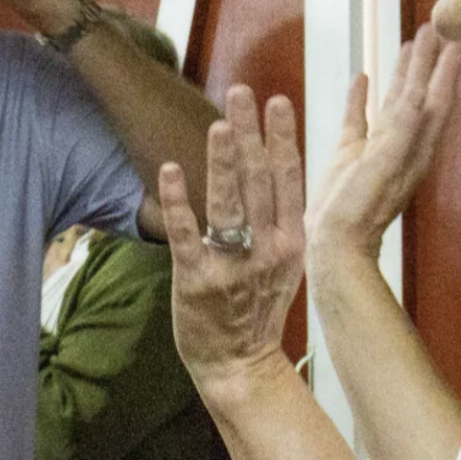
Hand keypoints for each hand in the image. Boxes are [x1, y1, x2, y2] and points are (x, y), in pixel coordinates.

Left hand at [160, 86, 305, 395]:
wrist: (240, 366)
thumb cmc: (257, 309)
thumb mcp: (283, 263)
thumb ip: (278, 219)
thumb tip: (272, 168)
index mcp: (291, 242)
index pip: (289, 181)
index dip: (283, 139)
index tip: (278, 101)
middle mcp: (267, 250)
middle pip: (260, 182)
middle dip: (251, 135)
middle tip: (242, 93)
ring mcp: (234, 265)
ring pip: (230, 205)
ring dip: (224, 163)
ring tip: (220, 125)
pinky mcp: (197, 281)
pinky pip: (188, 235)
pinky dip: (179, 202)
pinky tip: (170, 170)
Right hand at [304, 26, 460, 271]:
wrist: (335, 246)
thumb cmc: (360, 212)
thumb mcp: (382, 169)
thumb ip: (400, 133)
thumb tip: (415, 96)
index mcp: (416, 146)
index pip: (436, 98)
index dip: (446, 69)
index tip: (457, 39)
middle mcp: (402, 144)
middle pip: (420, 94)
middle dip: (428, 64)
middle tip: (435, 30)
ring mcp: (377, 149)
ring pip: (393, 102)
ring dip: (401, 75)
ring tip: (406, 46)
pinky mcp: (352, 156)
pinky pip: (359, 117)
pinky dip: (362, 97)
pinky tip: (361, 79)